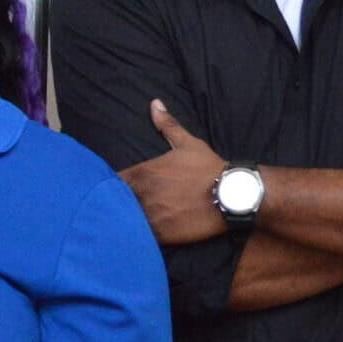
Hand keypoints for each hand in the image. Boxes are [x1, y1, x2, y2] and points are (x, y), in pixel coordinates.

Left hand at [119, 99, 229, 245]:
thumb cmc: (209, 168)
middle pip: (113, 202)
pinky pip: (140, 238)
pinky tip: (138, 237)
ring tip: (125, 224)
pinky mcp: (161, 234)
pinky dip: (137, 237)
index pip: (112, 181)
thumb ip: (167, 125)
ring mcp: (150, 215)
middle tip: (116, 209)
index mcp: (143, 173)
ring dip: (123, 221)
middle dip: (112, 204)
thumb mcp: (188, 143)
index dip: (110, 186)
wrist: (233, 194)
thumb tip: (154, 103)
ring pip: (124, 221)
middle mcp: (142, 194)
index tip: (112, 189)